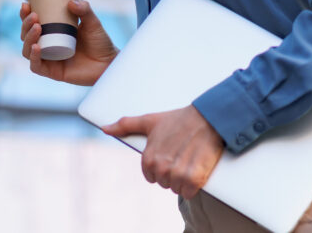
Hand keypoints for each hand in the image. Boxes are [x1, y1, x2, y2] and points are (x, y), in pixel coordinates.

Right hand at [19, 0, 117, 85]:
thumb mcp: (93, 23)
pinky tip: (36, 47)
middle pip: (27, 36)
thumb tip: (71, 2)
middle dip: (26, 25)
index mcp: (52, 32)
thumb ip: (84, 11)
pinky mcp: (52, 72)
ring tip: (37, 28)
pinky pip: (36, 66)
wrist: (109, 63)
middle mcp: (47, 46)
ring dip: (28, 38)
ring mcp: (49, 59)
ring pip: (27, 50)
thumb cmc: (100, 42)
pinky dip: (33, 56)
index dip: (25, 15)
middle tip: (34, 16)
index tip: (26, 5)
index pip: (33, 23)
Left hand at [102, 105, 223, 198]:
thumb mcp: (149, 120)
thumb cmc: (178, 119)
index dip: (162, 167)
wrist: (207, 118)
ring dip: (184, 180)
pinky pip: (189, 192)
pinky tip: (196, 169)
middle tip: (181, 155)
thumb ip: (125, 126)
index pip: (151, 177)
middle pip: (165, 183)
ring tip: (189, 160)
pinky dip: (194, 185)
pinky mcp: (194, 179)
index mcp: (148, 158)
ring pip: (176, 188)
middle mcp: (161, 168)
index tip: (170, 155)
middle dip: (173, 173)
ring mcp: (177, 174)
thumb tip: (105, 128)